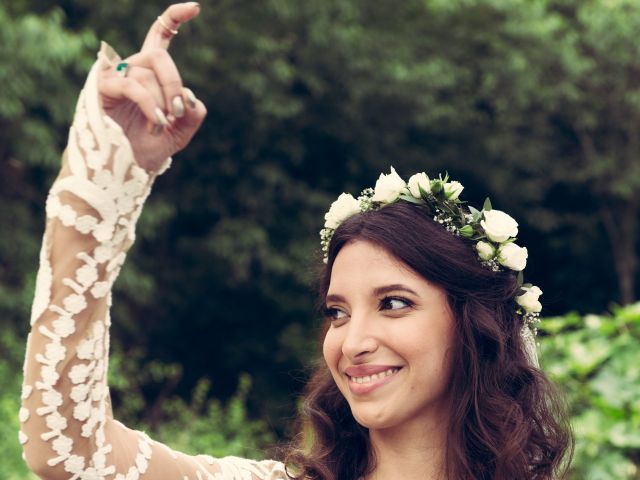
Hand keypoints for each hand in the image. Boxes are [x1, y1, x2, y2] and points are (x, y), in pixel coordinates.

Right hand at [99, 2, 205, 170]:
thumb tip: (191, 97)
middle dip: (174, 82)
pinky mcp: (102, 89)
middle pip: (158, 55)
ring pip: (147, 71)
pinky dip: (148, 103)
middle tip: (179, 110)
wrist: (123, 171)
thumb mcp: (179, 133)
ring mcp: (115, 78)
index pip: (160, 38)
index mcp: (150, 76)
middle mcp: (131, 70)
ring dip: (162, 98)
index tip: (195, 7)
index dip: (174, 19)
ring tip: (162, 122)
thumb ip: (192, 115)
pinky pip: (131, 85)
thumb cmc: (147, 151)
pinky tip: (155, 121)